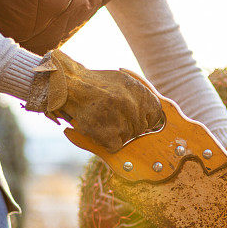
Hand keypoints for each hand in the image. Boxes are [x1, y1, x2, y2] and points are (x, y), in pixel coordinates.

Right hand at [25, 50, 162, 152]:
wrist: (69, 85)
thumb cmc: (96, 83)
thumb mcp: (124, 81)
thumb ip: (141, 95)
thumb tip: (157, 114)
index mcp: (139, 92)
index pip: (155, 114)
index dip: (146, 118)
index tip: (137, 118)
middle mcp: (132, 106)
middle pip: (141, 128)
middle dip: (129, 126)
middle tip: (112, 117)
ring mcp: (120, 120)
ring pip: (128, 138)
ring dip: (116, 133)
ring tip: (103, 119)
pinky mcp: (107, 133)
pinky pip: (116, 146)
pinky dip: (106, 141)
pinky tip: (98, 129)